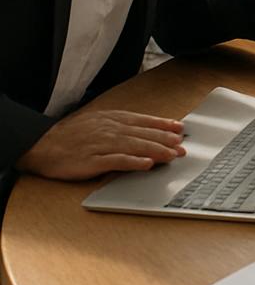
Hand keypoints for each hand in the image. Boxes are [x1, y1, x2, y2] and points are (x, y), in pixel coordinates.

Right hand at [17, 110, 185, 180]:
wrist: (41, 145)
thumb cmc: (71, 136)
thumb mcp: (98, 122)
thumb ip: (121, 125)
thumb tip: (145, 128)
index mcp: (112, 119)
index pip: (144, 121)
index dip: (163, 125)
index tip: (180, 129)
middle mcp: (110, 130)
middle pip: (143, 134)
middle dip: (166, 140)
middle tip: (183, 147)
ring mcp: (101, 145)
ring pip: (134, 146)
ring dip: (156, 151)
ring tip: (172, 155)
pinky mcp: (91, 161)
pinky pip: (116, 161)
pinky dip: (132, 162)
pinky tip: (146, 165)